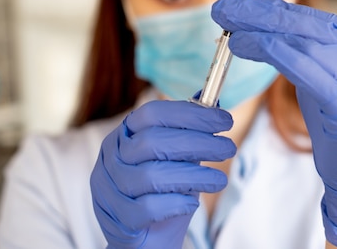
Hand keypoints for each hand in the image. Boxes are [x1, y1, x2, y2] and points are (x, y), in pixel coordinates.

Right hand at [91, 100, 236, 248]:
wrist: (148, 239)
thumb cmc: (164, 192)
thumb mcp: (178, 158)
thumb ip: (190, 130)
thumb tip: (214, 101)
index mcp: (125, 134)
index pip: (153, 113)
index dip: (191, 114)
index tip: (225, 121)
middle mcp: (111, 156)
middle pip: (153, 141)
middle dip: (199, 143)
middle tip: (228, 148)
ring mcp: (108, 187)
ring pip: (151, 175)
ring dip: (194, 176)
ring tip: (219, 180)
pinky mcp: (116, 218)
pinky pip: (147, 208)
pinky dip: (175, 203)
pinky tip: (191, 204)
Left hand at [212, 0, 336, 247]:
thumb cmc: (334, 116)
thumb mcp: (314, 71)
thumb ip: (295, 41)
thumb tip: (265, 7)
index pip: (302, 14)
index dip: (264, 7)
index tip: (230, 4)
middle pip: (300, 23)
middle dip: (256, 15)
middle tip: (221, 9)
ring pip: (300, 44)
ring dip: (258, 35)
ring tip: (229, 34)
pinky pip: (306, 72)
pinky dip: (274, 54)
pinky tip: (246, 47)